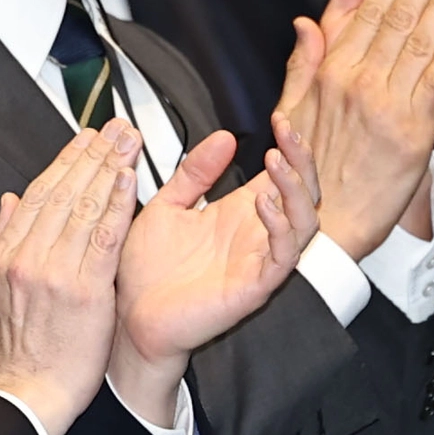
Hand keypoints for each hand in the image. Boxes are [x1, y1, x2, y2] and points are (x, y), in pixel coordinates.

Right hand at [0, 120, 137, 434]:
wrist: (28, 394)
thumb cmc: (16, 351)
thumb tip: (8, 201)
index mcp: (4, 255)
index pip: (37, 195)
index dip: (64, 161)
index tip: (84, 139)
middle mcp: (27, 257)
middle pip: (62, 192)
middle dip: (91, 154)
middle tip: (114, 128)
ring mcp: (55, 272)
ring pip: (84, 208)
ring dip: (109, 169)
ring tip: (127, 142)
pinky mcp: (85, 290)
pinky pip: (104, 238)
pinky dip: (117, 206)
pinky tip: (130, 181)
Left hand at [114, 126, 319, 418]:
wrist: (129, 315)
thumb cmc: (147, 270)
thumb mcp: (167, 206)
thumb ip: (194, 173)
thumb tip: (224, 137)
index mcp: (237, 214)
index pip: (280, 176)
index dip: (288, 147)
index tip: (279, 119)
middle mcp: (254, 235)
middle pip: (303, 194)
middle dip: (301, 161)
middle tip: (286, 133)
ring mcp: (257, 261)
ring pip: (304, 223)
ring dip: (296, 190)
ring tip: (276, 163)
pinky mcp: (253, 287)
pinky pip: (283, 257)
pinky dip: (280, 228)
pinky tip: (263, 204)